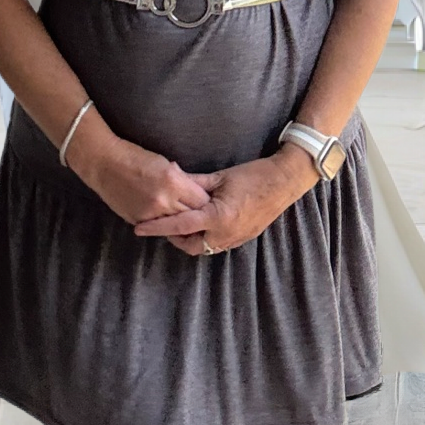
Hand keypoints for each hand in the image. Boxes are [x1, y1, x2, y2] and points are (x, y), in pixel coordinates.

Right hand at [71, 129, 211, 228]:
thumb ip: (181, 180)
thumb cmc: (134, 157)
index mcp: (173, 181)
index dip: (205, 201)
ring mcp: (150, 214)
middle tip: (200, 213)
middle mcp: (164, 200)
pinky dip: (163, 223)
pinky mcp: (138, 221)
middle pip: (192, 215)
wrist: (104, 164)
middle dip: (197, 214)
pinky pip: (158, 227)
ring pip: (176, 226)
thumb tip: (194, 191)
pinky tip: (165, 218)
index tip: (207, 200)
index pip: (202, 200)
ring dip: (181, 222)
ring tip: (184, 218)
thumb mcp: (165, 164)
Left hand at [132, 145, 319, 256]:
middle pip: (189, 246)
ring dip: (188, 240)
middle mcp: (226, 233)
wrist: (285, 181)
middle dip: (173, 238)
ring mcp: (236, 239)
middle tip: (160, 225)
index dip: (157, 227)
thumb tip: (171, 179)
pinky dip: (203, 239)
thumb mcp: (220, 177)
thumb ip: (193, 183)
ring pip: (203, 248)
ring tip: (177, 225)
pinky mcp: (243, 238)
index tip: (139, 228)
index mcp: (218, 217)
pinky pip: (216, 245)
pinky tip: (199, 226)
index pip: (180, 226)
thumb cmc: (254, 175)